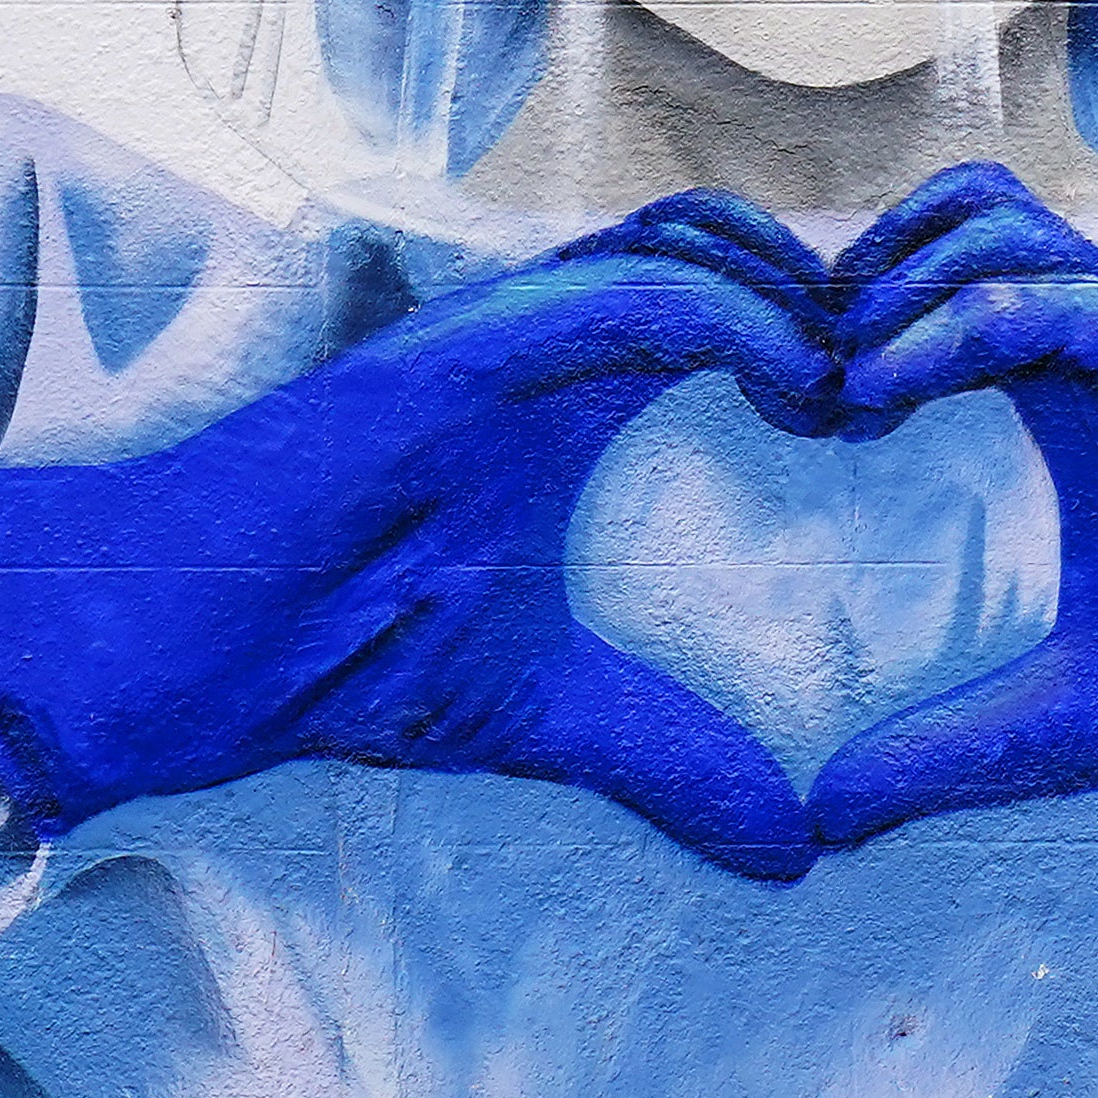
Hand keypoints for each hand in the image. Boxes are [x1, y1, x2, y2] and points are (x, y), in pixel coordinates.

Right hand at [0, 192, 842, 875]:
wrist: (188, 653)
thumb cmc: (343, 657)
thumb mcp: (553, 717)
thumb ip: (672, 759)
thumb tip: (796, 853)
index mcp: (573, 393)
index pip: (731, 300)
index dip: (830, 334)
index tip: (904, 423)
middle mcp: (543, 338)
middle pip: (729, 244)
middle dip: (838, 296)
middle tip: (909, 390)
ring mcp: (500, 332)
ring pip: (690, 245)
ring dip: (801, 302)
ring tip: (861, 398)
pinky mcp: (460, 351)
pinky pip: (626, 297)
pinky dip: (732, 326)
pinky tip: (800, 397)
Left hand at [798, 170, 1097, 890]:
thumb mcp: (1056, 723)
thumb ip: (941, 754)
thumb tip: (823, 818)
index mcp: (1073, 397)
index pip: (946, 284)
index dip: (859, 323)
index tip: (804, 423)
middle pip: (961, 212)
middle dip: (862, 268)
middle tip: (807, 382)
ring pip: (995, 220)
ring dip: (897, 285)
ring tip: (848, 389)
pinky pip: (1043, 295)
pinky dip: (948, 326)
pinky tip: (886, 396)